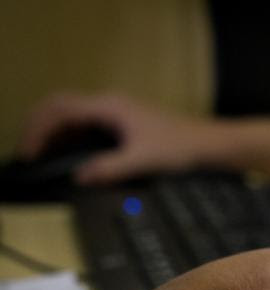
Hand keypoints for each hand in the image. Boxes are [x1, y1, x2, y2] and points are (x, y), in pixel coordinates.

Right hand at [18, 91, 219, 183]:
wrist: (211, 144)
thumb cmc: (182, 147)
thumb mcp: (143, 161)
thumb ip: (109, 169)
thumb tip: (79, 177)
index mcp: (109, 107)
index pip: (60, 110)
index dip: (39, 130)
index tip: (30, 152)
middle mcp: (110, 103)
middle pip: (61, 106)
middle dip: (40, 126)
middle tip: (29, 152)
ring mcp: (117, 111)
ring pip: (73, 113)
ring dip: (54, 130)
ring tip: (42, 154)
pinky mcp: (125, 122)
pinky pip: (88, 123)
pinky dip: (72, 135)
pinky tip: (70, 154)